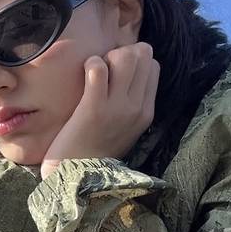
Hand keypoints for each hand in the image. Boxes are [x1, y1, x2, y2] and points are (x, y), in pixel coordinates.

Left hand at [40, 42, 159, 178]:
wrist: (77, 178)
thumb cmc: (95, 149)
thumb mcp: (124, 128)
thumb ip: (131, 102)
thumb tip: (126, 71)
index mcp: (146, 112)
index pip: (153, 66)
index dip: (135, 60)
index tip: (117, 73)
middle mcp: (136, 108)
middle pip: (142, 55)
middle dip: (121, 53)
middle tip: (105, 70)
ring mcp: (117, 108)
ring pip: (124, 56)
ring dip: (107, 57)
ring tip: (95, 73)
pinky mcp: (93, 108)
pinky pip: (98, 68)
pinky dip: (91, 64)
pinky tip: (84, 75)